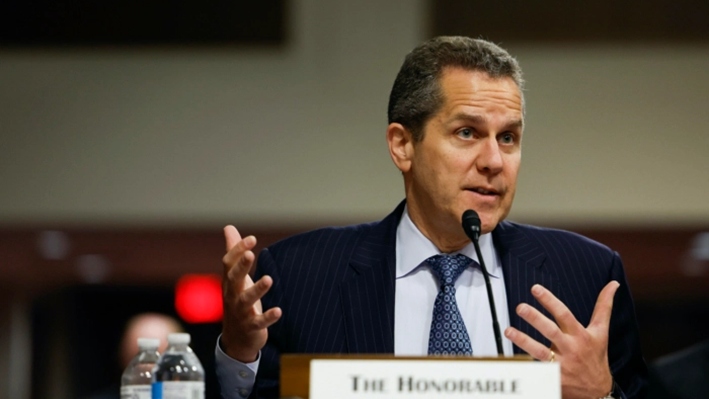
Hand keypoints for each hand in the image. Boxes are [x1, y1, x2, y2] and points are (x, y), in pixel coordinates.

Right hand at [221, 225, 281, 361]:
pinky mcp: (252, 327)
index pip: (229, 263)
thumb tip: (229, 227)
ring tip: (269, 279)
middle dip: (242, 267)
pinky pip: (259, 322)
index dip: (238, 250)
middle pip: (234, 279)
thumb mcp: (234, 277)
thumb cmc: (237, 300)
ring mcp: (241, 312)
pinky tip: (278, 311)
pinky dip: (268, 317)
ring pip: (246, 300)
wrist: (236, 339)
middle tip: (251, 254)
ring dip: (257, 290)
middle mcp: (232, 295)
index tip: (252, 239)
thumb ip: (233, 252)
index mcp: (229, 281)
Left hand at [504, 282, 618, 398]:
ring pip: (539, 352)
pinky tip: (510, 357)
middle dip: (535, 318)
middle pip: (551, 331)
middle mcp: (570, 348)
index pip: (564, 314)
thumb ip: (604, 306)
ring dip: (523, 341)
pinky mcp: (552, 377)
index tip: (535, 288)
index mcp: (580, 335)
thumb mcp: (601, 331)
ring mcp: (560, 364)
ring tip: (508, 331)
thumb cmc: (596, 356)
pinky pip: (536, 369)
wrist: (597, 390)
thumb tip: (613, 284)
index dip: (550, 301)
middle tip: (520, 307)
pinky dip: (524, 364)